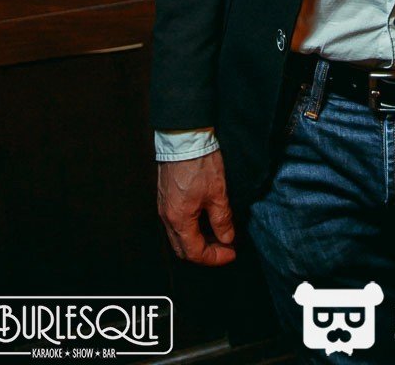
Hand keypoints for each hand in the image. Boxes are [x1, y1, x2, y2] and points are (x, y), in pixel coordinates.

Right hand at [157, 149, 235, 264]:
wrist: (184, 137)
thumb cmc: (199, 163)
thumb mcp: (217, 193)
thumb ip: (222, 219)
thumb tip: (226, 238)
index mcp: (179, 220)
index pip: (195, 252)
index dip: (214, 257)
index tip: (230, 253)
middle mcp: (167, 217)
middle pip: (183, 248)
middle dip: (205, 253)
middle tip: (224, 247)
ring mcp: (164, 206)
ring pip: (178, 236)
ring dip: (197, 240)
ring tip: (217, 234)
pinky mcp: (165, 196)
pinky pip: (176, 222)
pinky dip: (190, 228)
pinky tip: (204, 219)